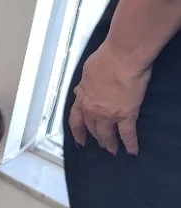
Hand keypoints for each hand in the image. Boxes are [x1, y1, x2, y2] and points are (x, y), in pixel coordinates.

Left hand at [68, 41, 149, 155]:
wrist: (122, 58)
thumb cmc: (106, 59)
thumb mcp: (87, 71)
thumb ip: (85, 83)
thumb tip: (82, 87)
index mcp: (83, 97)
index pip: (75, 118)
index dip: (77, 131)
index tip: (79, 139)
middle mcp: (92, 109)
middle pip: (92, 128)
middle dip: (95, 138)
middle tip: (99, 145)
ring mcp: (108, 113)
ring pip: (106, 134)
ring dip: (109, 143)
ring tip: (113, 150)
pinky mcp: (126, 114)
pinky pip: (127, 133)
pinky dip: (130, 143)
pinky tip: (132, 150)